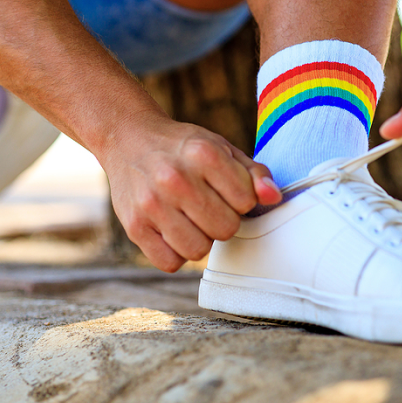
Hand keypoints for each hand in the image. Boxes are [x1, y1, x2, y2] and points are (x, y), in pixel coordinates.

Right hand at [102, 117, 281, 271]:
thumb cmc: (183, 148)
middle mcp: (175, 178)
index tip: (224, 189)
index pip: (246, 202)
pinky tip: (171, 229)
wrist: (128, 139)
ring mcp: (151, 204)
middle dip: (221, 220)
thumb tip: (273, 198)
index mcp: (203, 154)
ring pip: (198, 251)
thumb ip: (253, 173)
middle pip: (225, 229)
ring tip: (188, 217)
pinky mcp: (134, 227)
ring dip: (199, 238)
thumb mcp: (221, 147)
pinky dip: (175, 252)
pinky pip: (170, 263)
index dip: (240, 199)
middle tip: (205, 204)